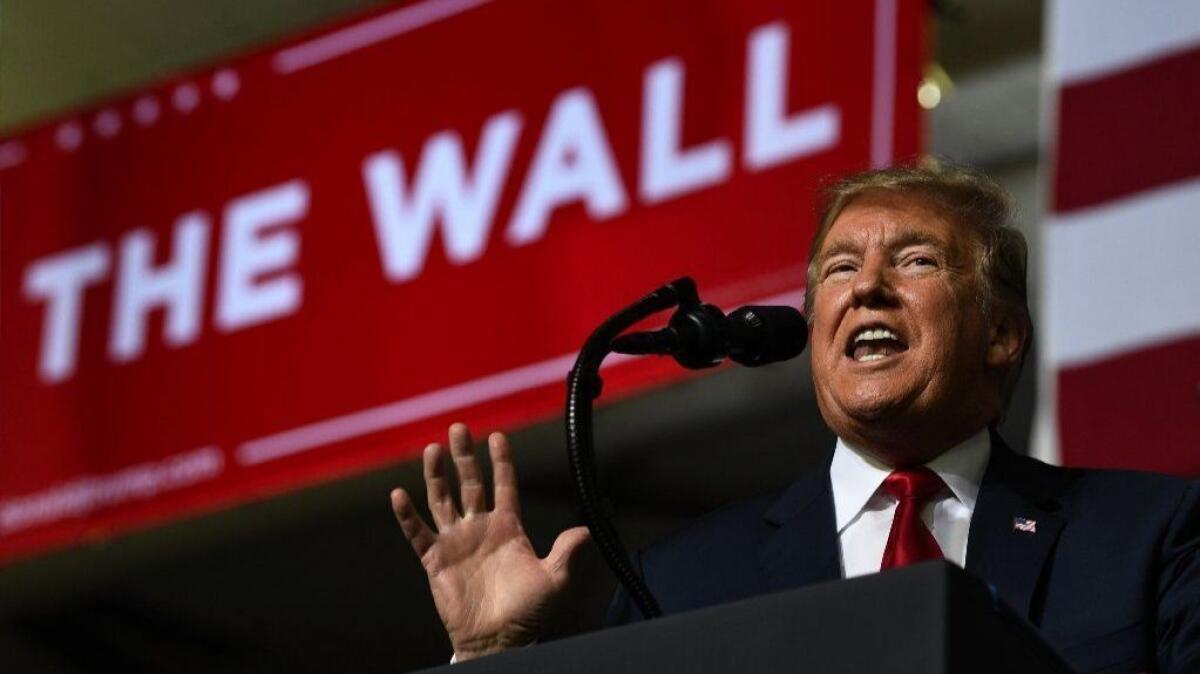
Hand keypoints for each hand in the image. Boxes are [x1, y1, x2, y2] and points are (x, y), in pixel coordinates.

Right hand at [390, 423, 590, 660]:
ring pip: (442, 499)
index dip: (501, 461)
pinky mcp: (435, 559)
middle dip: (464, 456)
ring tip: (432, 449)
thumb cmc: (527, 611)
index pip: (504, 484)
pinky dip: (407, 515)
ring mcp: (456, 541)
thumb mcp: (553, 578)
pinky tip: (399, 494)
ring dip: (436, 475)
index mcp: (507, 526)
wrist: (499, 639)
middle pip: (469, 483)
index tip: (496, 436)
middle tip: (459, 427)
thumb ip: (566, 551)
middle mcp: (480, 527)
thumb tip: (587, 529)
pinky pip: (418, 533)